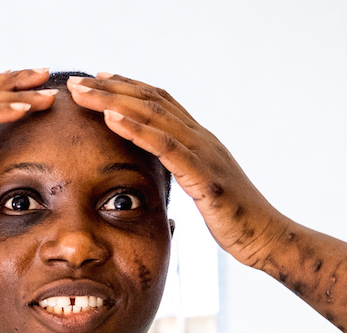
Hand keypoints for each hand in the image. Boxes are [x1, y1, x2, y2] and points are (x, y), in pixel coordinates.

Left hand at [65, 74, 284, 269]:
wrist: (268, 238)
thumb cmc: (237, 221)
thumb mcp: (205, 191)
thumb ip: (186, 174)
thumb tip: (166, 172)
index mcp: (201, 141)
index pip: (160, 103)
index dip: (128, 88)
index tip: (98, 80)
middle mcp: (202, 139)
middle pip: (152, 101)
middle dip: (112, 88)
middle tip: (78, 80)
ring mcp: (204, 153)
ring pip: (154, 116)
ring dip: (114, 101)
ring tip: (84, 92)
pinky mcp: (204, 176)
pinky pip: (165, 147)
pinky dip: (136, 129)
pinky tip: (110, 119)